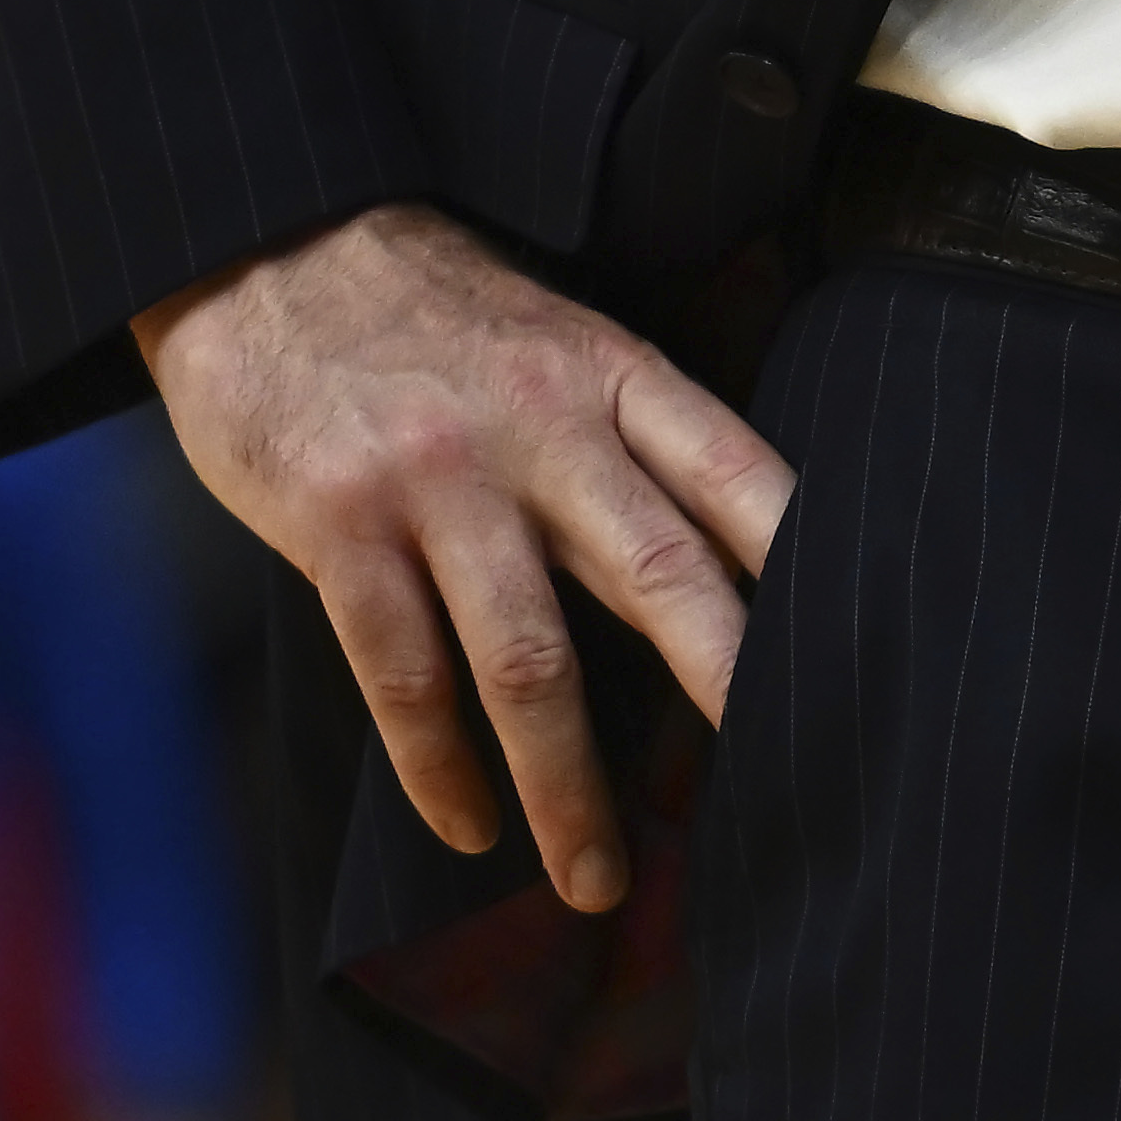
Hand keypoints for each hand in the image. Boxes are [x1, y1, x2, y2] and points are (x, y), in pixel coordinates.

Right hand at [134, 197, 792, 914]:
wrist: (262, 242)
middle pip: (660, 575)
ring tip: (598, 878)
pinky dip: (440, 767)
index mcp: (607, 371)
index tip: (858, 650)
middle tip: (787, 786)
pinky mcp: (338, 526)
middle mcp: (537, 427)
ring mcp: (436, 479)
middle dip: (729, 691)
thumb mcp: (551, 336)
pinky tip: (470, 826)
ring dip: (567, 788)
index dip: (804, 562)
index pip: (735, 471)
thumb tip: (722, 560)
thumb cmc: (428, 310)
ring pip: (528, 660)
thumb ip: (624, 434)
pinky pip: (403, 675)